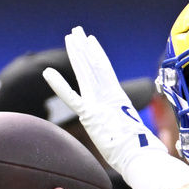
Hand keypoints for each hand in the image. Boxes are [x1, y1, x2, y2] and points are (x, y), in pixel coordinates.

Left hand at [44, 26, 188, 188]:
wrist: (142, 157)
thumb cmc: (142, 152)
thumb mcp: (134, 136)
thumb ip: (129, 131)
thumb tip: (139, 138)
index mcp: (119, 100)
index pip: (106, 72)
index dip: (97, 56)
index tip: (90, 43)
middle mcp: (110, 97)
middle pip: (94, 67)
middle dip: (84, 48)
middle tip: (76, 32)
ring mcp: (100, 104)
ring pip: (86, 73)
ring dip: (77, 54)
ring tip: (69, 37)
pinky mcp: (91, 116)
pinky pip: (71, 98)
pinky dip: (59, 85)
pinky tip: (47, 73)